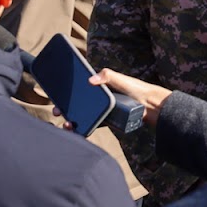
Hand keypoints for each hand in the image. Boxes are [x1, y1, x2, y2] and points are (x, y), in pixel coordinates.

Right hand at [52, 67, 172, 128]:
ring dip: (71, 120)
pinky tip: (76, 130)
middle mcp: (98, 99)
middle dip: (64, 107)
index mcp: (100, 87)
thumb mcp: (121, 78)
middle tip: (57, 111)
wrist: (150, 106)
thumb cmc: (136, 88)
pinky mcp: (106, 121)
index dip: (67, 92)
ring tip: (66, 123)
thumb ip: (107, 76)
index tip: (56, 94)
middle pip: (77, 103)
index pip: (79, 88)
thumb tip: (91, 80)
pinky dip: (82, 128)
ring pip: (82, 115)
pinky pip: (92, 125)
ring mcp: (101, 111)